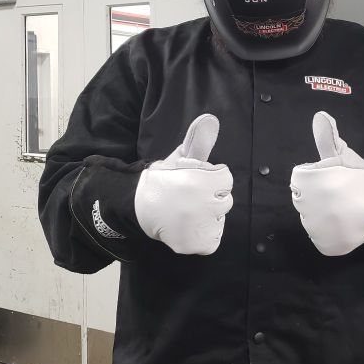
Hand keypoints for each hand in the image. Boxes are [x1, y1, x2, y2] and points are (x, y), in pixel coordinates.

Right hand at [134, 114, 232, 254]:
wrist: (137, 205)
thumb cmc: (163, 181)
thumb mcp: (180, 159)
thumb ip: (198, 141)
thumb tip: (210, 118)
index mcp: (203, 181)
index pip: (226, 178)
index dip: (210, 178)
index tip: (193, 181)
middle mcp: (204, 205)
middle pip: (225, 201)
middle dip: (209, 198)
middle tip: (188, 198)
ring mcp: (200, 228)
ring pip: (219, 221)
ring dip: (208, 217)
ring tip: (186, 213)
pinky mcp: (195, 245)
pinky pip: (212, 241)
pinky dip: (203, 237)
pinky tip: (187, 227)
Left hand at [290, 112, 363, 255]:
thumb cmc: (362, 178)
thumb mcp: (344, 156)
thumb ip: (328, 138)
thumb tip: (319, 115)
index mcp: (310, 183)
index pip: (300, 183)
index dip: (318, 181)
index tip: (334, 182)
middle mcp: (310, 207)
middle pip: (304, 202)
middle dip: (320, 198)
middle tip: (341, 196)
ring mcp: (317, 229)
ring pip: (311, 220)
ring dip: (323, 215)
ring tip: (343, 210)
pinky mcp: (327, 244)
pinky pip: (320, 238)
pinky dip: (328, 233)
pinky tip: (341, 224)